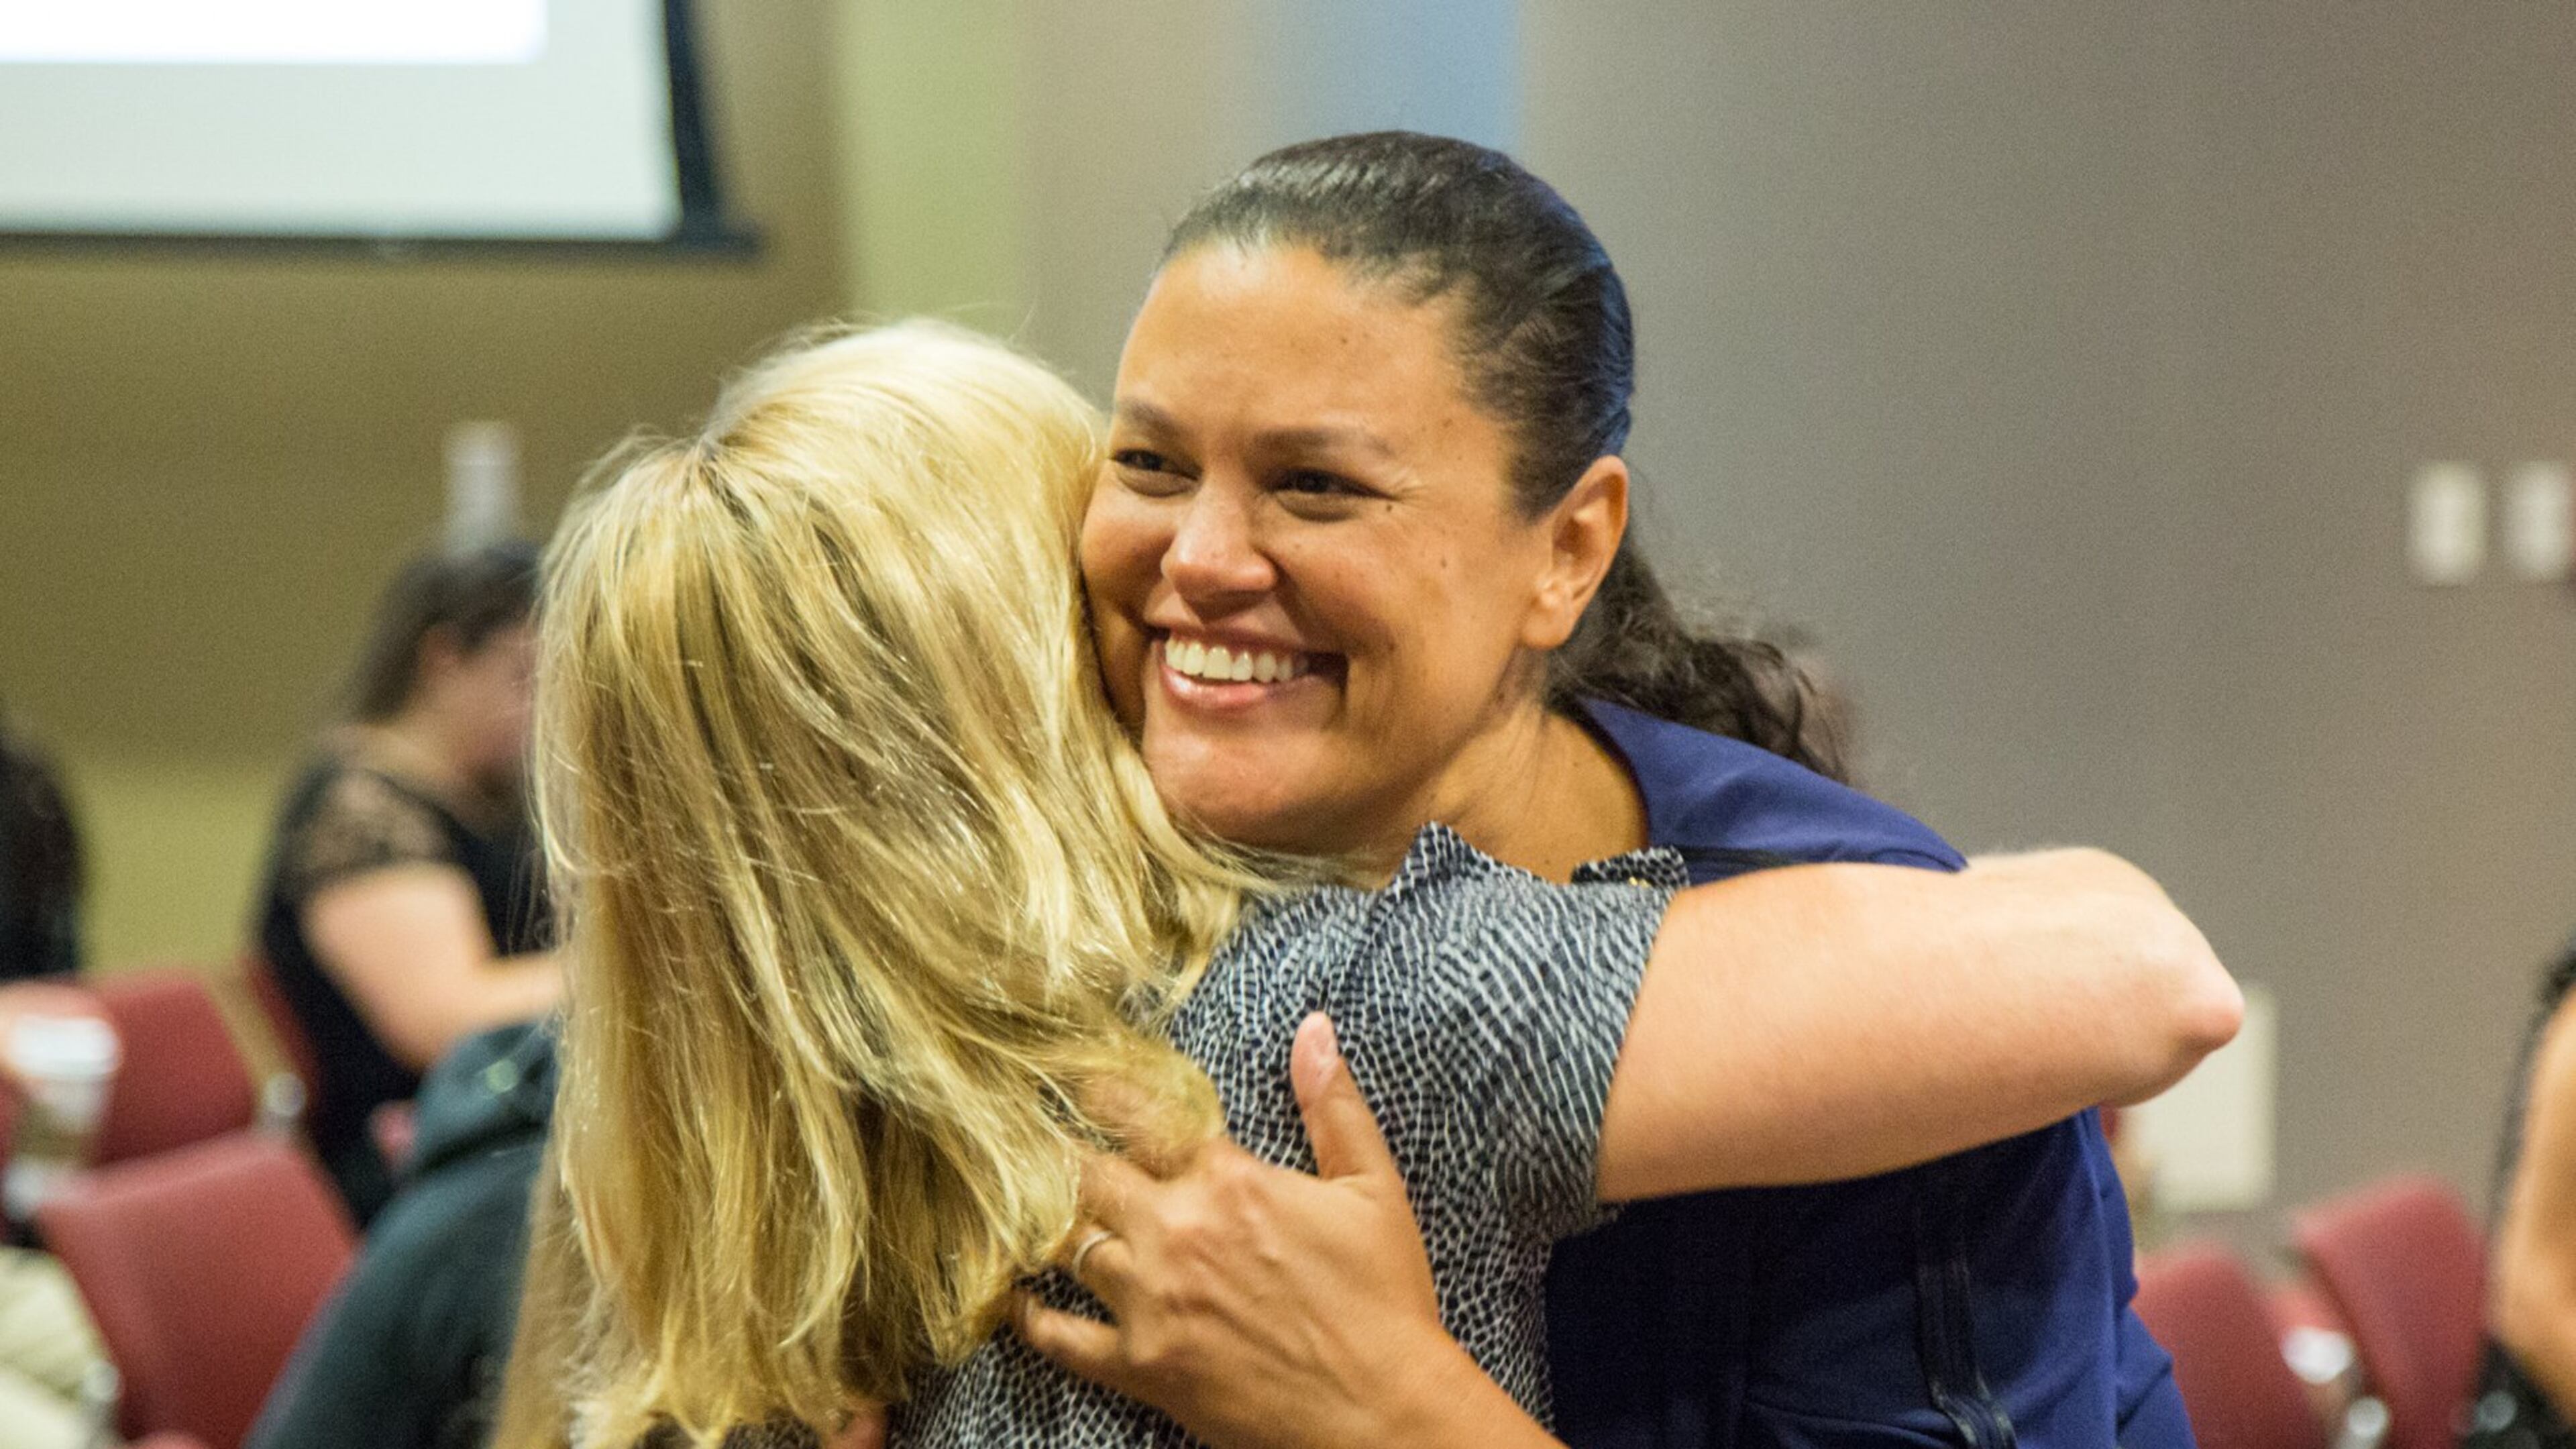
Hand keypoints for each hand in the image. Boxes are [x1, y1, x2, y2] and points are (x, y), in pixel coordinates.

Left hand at [1013, 1014, 1540, 1448]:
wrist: (1380, 1411)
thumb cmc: (1383, 1299)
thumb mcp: (1372, 1189)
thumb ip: (1333, 1105)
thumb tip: (1313, 1029)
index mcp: (1229, 1179)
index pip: (1141, 1116)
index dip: (1098, 1093)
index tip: (1069, 1080)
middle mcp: (1177, 1231)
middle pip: (1088, 1176)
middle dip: (1057, 1153)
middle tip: (1020, 1137)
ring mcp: (1152, 1301)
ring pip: (1069, 1246)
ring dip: (1044, 1225)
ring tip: (1017, 1205)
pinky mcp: (1142, 1365)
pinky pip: (1062, 1338)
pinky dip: (1031, 1318)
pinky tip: (1015, 1299)